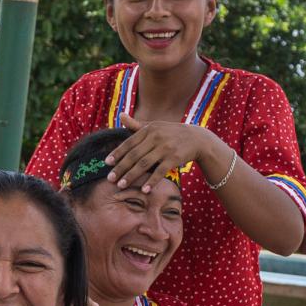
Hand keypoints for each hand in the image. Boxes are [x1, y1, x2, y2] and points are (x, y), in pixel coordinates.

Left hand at [106, 121, 224, 194]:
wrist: (197, 139)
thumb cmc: (171, 133)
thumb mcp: (155, 126)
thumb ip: (136, 125)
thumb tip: (120, 115)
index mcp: (149, 129)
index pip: (129, 142)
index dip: (117, 153)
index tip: (107, 163)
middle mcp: (156, 137)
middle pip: (134, 155)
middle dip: (121, 168)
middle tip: (110, 179)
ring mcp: (165, 148)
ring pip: (144, 164)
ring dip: (131, 176)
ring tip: (121, 185)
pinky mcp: (174, 158)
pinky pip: (160, 172)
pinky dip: (151, 181)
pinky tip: (143, 190)